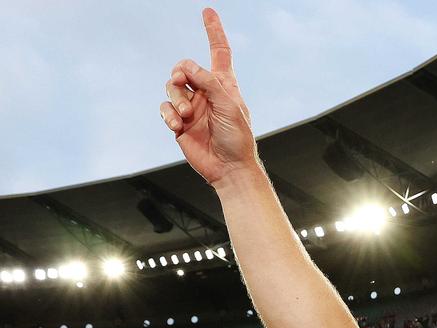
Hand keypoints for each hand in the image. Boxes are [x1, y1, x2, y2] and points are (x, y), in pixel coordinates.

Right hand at [161, 9, 256, 187]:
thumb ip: (209, 83)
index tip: (207, 11)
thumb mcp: (229, 106)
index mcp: (225, 85)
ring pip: (172, 88)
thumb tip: (187, 65)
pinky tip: (177, 126)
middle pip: (184, 69)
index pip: (219, 52)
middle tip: (183, 83)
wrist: (228, 168)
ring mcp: (192, 107)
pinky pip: (165, 109)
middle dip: (180, 73)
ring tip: (184, 115)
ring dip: (175, 98)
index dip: (213, 31)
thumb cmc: (238, 138)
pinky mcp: (179, 123)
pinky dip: (168, 115)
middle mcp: (206, 93)